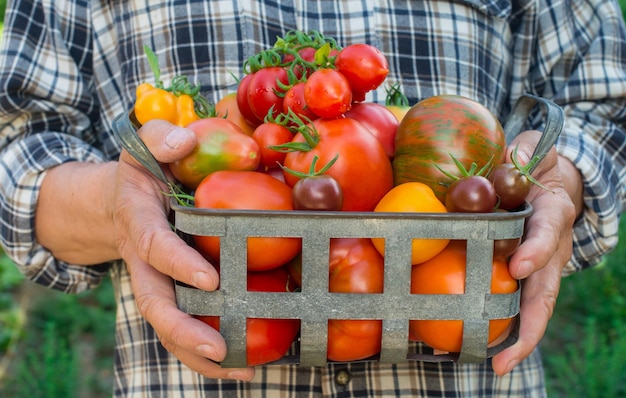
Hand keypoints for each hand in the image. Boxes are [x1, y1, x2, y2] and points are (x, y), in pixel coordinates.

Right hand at [114, 120, 254, 379]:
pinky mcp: (171, 292)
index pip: (154, 246)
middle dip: (185, 330)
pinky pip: (184, 325)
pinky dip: (207, 350)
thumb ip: (161, 138)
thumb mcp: (145, 144)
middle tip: (220, 349)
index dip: (178, 264)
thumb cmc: (142, 171)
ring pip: (169, 326)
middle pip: (156, 304)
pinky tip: (244, 363)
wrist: (118, 201)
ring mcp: (156, 281)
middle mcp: (144, 261)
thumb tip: (184, 142)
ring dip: (200, 354)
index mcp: (139, 222)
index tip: (210, 281)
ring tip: (243, 372)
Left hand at [491, 130, 578, 374]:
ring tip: (497, 366)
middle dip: (530, 324)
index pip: (547, 231)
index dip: (536, 250)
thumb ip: (525, 149)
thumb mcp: (535, 149)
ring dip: (518, 338)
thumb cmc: (537, 166)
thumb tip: (511, 153)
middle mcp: (551, 247)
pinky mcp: (525, 274)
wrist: (552, 182)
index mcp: (552, 213)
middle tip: (508, 355)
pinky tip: (478, 347)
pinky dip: (503, 327)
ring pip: (534, 306)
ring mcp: (540, 266)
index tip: (519, 266)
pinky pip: (516, 302)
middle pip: (546, 290)